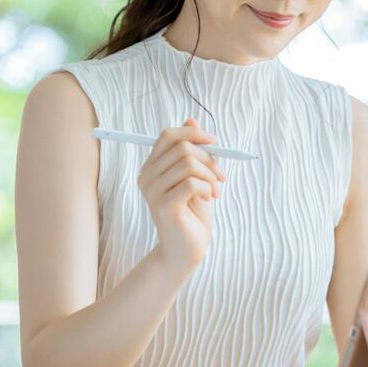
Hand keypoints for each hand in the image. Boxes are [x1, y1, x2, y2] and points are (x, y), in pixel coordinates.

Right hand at [136, 118, 226, 269]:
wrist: (188, 247)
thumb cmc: (193, 212)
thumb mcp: (196, 176)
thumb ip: (192, 151)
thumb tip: (192, 119)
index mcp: (152, 167)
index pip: (168, 135)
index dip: (193, 133)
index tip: (214, 141)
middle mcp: (147, 176)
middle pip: (182, 147)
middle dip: (209, 159)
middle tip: (221, 176)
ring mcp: (152, 191)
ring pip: (189, 164)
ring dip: (210, 177)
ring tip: (215, 191)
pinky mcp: (163, 206)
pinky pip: (191, 183)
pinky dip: (207, 189)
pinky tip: (209, 199)